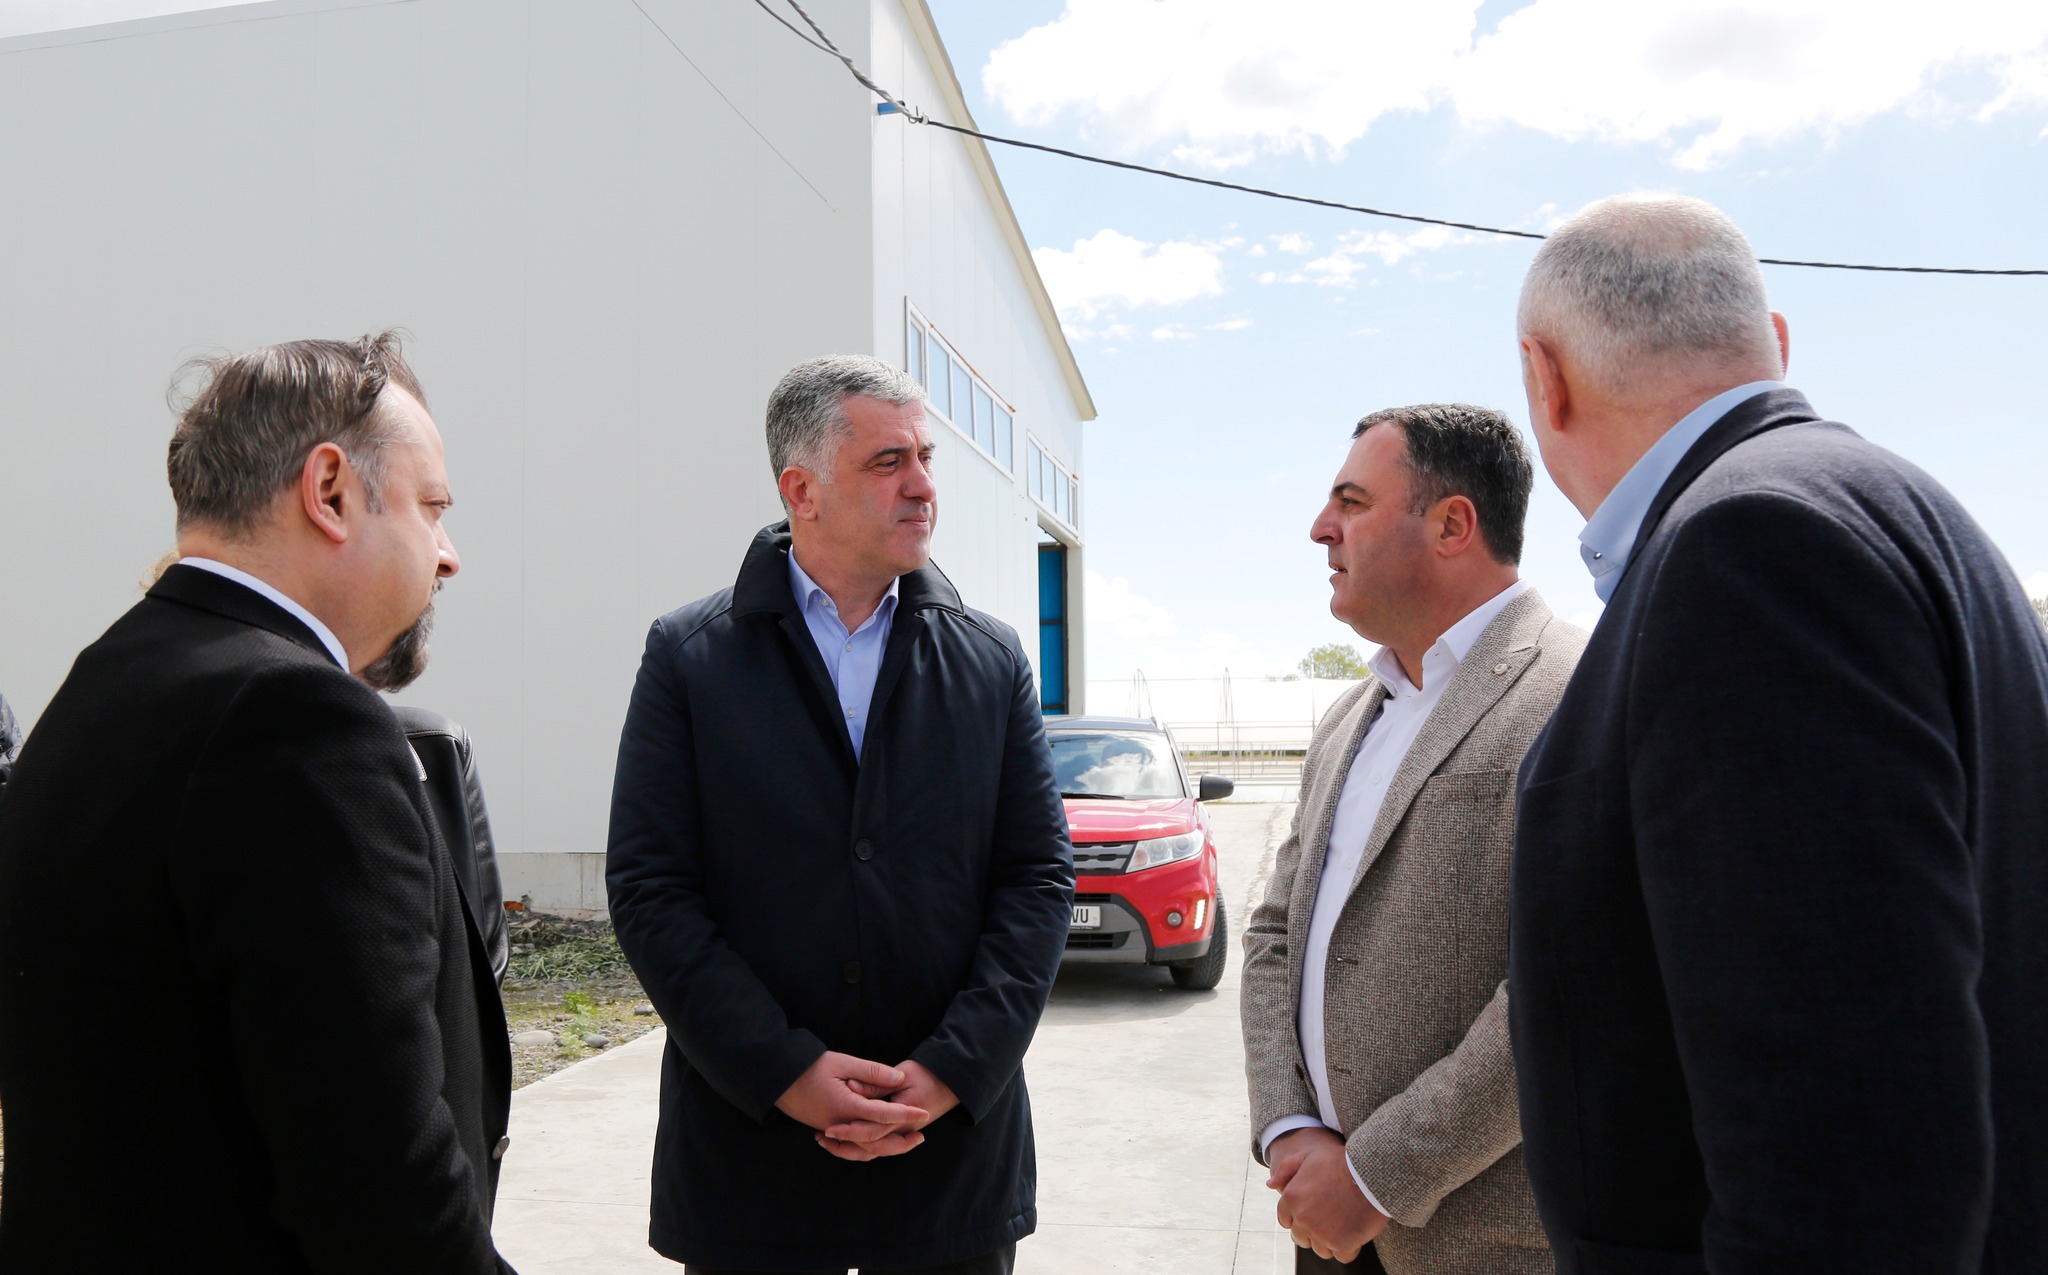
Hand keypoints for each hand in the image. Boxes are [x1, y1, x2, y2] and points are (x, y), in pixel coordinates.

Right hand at [775, 1051, 927, 1139]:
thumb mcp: (842, 1062)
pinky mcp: (825, 1130)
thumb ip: (872, 1071)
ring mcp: (831, 1130)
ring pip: (862, 1149)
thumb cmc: (809, 1066)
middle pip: (875, 1141)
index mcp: (846, 1106)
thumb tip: (899, 1078)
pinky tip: (878, 1141)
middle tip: (921, 1134)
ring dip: (886, 1148)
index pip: (882, 1114)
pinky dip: (865, 1148)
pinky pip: (849, 1147)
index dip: (906, 1114)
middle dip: (901, 1140)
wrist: (778, 1078)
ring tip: (905, 1141)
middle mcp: (839, 1124)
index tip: (924, 1112)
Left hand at [822, 1059, 959, 1157]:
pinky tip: (845, 1140)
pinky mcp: (900, 1134)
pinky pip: (878, 1148)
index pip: (871, 1130)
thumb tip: (851, 1087)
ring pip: (873, 1152)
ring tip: (827, 1141)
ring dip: (850, 1150)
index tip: (828, 1128)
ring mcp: (902, 1135)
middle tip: (821, 1137)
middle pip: (870, 1148)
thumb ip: (876, 1084)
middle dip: (844, 1145)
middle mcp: (902, 1132)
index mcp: (902, 1118)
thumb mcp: (902, 1074)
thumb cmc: (928, 1074)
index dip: (848, 1131)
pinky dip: (860, 1147)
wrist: (951, 1082)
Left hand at [1274, 1132, 1388, 1262]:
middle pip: (1301, 1238)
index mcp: (1291, 1198)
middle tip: (1330, 1218)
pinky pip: (1341, 1256)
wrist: (1371, 1173)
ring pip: (1320, 1249)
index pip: (1286, 1220)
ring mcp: (1321, 1234)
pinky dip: (1349, 1248)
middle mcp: (1302, 1218)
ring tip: (1343, 1223)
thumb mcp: (1309, 1156)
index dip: (1299, 1217)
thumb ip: (1287, 1169)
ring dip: (1330, 1241)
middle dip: (1313, 1230)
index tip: (1313, 1212)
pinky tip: (1354, 1232)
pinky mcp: (1341, 1245)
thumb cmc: (1341, 1162)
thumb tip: (1270, 1185)